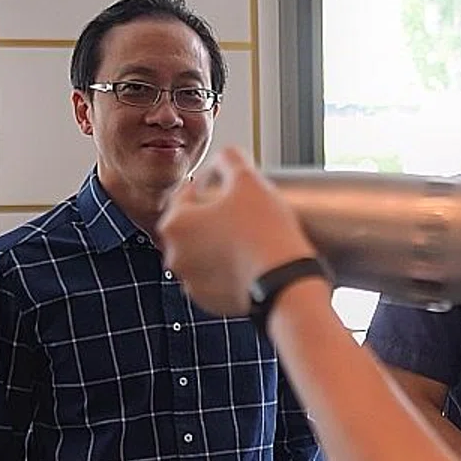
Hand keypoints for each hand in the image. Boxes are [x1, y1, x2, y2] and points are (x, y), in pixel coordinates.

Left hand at [158, 147, 318, 315]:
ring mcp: (191, 283)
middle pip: (191, 226)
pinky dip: (227, 270)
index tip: (230, 191)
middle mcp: (174, 256)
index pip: (186, 195)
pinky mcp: (209, 303)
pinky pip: (214, 279)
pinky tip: (248, 261)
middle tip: (240, 214)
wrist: (285, 283)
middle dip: (211, 218)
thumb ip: (230, 159)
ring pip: (202, 254)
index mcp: (174, 224)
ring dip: (218, 244)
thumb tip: (224, 157)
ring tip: (247, 239)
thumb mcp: (248, 180)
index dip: (209, 187)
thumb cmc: (264, 232)